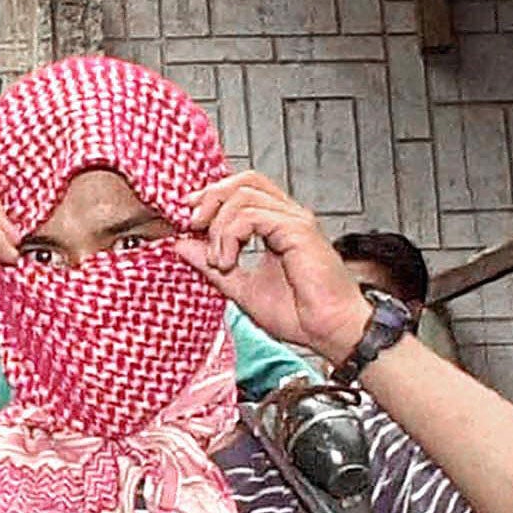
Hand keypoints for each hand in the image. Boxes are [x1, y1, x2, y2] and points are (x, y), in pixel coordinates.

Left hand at [181, 173, 369, 362]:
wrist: (329, 331)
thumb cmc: (300, 315)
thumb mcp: (241, 288)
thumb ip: (212, 265)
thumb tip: (183, 245)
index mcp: (278, 226)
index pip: (243, 190)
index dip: (212, 197)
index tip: (189, 221)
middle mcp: (288, 217)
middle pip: (243, 181)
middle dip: (210, 198)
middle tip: (192, 225)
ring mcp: (294, 220)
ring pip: (242, 196)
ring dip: (218, 227)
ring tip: (218, 260)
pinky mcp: (297, 230)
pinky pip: (252, 215)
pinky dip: (230, 236)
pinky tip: (229, 262)